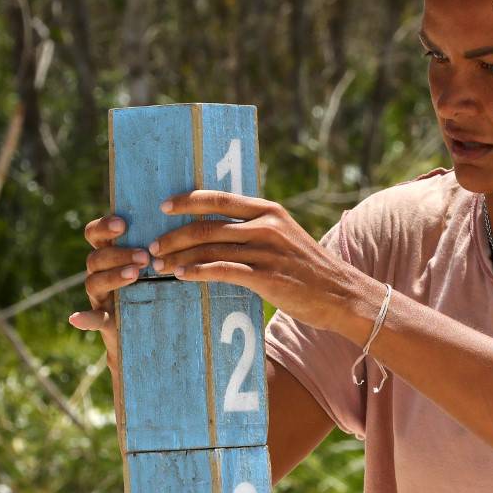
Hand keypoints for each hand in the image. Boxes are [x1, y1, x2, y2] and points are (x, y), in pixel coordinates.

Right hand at [69, 214, 148, 341]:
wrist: (155, 325)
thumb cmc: (159, 285)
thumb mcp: (159, 262)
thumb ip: (160, 244)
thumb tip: (182, 215)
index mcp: (111, 254)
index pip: (95, 233)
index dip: (104, 226)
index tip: (122, 224)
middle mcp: (100, 272)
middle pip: (97, 257)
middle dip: (119, 254)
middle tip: (144, 257)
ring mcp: (100, 296)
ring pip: (94, 282)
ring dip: (112, 276)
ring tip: (135, 274)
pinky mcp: (105, 320)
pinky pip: (92, 318)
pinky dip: (85, 318)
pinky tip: (77, 318)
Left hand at [149, 191, 379, 339]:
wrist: (341, 294)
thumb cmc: (308, 269)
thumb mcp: (285, 237)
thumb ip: (256, 228)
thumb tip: (219, 230)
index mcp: (269, 210)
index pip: (219, 198)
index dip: (187, 201)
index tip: (163, 206)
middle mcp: (266, 226)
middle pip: (207, 226)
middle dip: (173, 236)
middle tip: (151, 247)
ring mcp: (266, 251)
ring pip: (209, 249)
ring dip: (178, 257)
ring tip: (158, 266)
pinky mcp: (266, 277)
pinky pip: (221, 271)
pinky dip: (196, 272)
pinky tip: (181, 277)